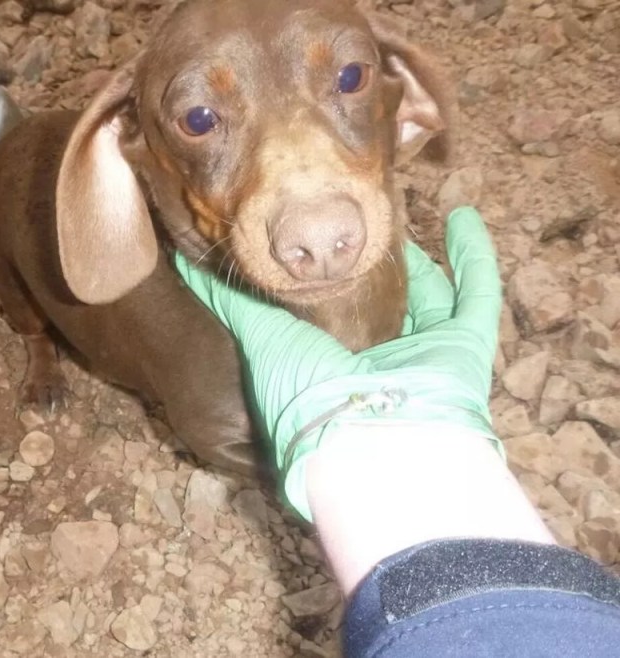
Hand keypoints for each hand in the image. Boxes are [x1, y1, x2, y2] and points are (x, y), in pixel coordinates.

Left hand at [173, 207, 503, 520]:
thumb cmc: (308, 394)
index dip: (325, 281)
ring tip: (406, 217)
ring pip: (430, 296)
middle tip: (364, 223)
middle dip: (374, 268)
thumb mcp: (259, 337)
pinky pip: (478, 294)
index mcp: (332, 365)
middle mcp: (380, 363)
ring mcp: (426, 353)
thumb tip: (190, 266)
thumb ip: (232, 303)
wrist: (368, 439)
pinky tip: (463, 219)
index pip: (329, 316)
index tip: (313, 242)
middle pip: (381, 306)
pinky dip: (475, 257)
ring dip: (423, 258)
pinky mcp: (466, 345)